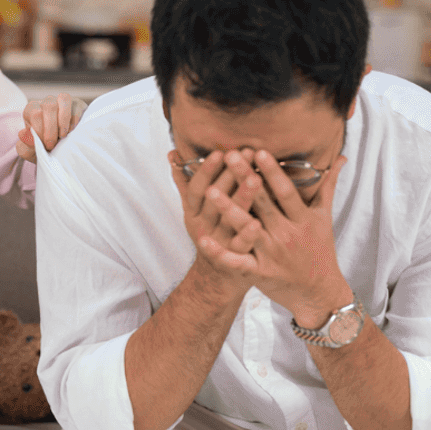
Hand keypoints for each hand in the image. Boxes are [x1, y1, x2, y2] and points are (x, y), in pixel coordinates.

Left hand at [16, 92, 86, 161]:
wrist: (59, 152)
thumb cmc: (42, 149)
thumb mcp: (30, 152)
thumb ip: (24, 146)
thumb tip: (22, 133)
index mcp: (31, 110)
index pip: (35, 114)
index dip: (40, 131)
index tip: (45, 146)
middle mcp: (46, 102)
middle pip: (49, 105)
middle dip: (51, 128)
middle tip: (52, 145)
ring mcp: (62, 101)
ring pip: (63, 99)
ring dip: (63, 120)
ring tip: (63, 137)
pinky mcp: (76, 104)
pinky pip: (76, 106)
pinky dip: (75, 120)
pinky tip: (72, 132)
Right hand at [171, 148, 266, 292]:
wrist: (217, 276)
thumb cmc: (210, 234)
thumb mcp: (194, 211)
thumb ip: (185, 183)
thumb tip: (173, 153)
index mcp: (193, 214)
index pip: (196, 189)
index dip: (206, 171)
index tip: (218, 153)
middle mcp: (203, 227)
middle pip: (214, 200)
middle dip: (229, 175)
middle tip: (243, 154)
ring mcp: (219, 244)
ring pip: (229, 219)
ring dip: (241, 198)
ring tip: (255, 178)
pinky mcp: (235, 260)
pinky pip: (240, 247)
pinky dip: (247, 235)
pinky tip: (257, 222)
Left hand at [201, 149, 350, 319]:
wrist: (319, 293)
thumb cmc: (319, 251)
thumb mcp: (324, 219)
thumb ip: (327, 187)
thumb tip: (340, 158)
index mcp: (303, 219)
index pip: (286, 191)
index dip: (273, 172)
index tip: (259, 151)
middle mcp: (287, 234)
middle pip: (264, 203)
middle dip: (245, 179)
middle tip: (230, 156)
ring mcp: (272, 253)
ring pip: (247, 229)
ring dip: (228, 209)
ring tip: (210, 190)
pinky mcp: (260, 272)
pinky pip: (237, 262)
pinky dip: (220, 253)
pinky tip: (203, 240)